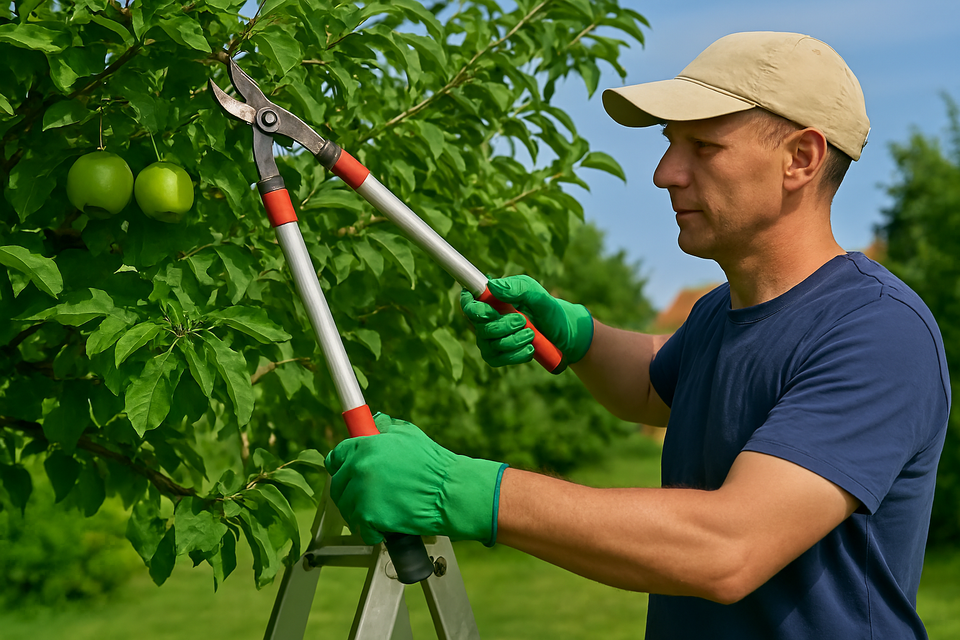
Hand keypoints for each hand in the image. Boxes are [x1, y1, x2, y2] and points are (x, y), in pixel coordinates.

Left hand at [324, 413, 507, 545]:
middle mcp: (359, 468)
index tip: (346, 473)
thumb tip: (373, 422)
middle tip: (368, 497)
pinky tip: (386, 525)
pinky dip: (372, 531)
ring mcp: (362, 493)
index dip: (341, 466)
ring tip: (380, 511)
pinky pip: (362, 528)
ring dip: (360, 512)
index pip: (335, 457)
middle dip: (350, 492)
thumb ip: (384, 428)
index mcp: (365, 446)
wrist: (450, 492)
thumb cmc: (434, 465)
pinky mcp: (369, 517)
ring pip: (347, 508)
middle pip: (338, 485)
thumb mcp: (408, 434)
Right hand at [459, 275, 593, 367]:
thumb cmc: (547, 309)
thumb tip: (492, 286)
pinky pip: (497, 359)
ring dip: (512, 341)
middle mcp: (486, 319)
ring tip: (531, 334)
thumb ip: (517, 287)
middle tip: (523, 321)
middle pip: (480, 327)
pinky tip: (529, 349)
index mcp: (491, 299)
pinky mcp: (497, 355)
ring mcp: (490, 339)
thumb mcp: (537, 294)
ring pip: (489, 345)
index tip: (489, 312)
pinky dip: (515, 355)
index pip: (468, 302)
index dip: (472, 308)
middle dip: (502, 326)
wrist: (562, 334)